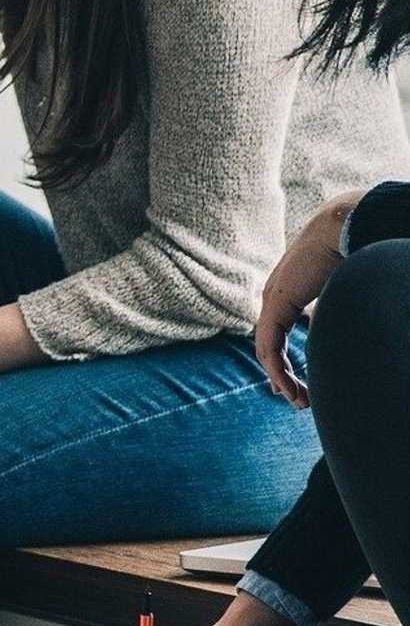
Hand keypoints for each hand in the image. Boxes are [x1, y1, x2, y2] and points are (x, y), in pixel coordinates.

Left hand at [255, 189, 361, 408]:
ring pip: (270, 351)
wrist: (344, 225)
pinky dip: (278, 371)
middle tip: (299, 398)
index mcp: (293, 291)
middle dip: (284, 375)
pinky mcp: (274, 307)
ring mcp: (272, 301)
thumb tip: (356, 324)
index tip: (298, 382)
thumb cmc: (355, 248)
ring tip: (298, 401)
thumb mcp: (345, 287)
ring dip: (283, 379)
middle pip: (272, 344)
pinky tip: (287, 389)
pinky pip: (269, 348)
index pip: (283, 330)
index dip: (288, 358)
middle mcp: (277, 296)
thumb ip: (340, 308)